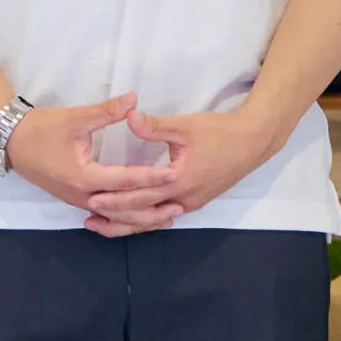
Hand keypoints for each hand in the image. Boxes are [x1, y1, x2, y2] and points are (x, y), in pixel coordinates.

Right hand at [3, 93, 177, 221]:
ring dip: (140, 218)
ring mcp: (78, 201)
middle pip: (123, 209)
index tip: (174, 173)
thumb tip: (134, 99)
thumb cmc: (43, 128)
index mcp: (84, 176)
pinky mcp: (75, 199)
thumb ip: (106, 111)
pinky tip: (138, 217)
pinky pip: (105, 214)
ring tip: (165, 218)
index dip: (151, 177)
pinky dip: (123, 218)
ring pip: (114, 217)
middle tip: (179, 206)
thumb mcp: (76, 118)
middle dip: (152, 209)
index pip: (125, 180)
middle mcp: (83, 195)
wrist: (12, 142)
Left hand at [80, 105, 287, 235]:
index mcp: (178, 181)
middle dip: (116, 216)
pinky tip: (135, 218)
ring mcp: (191, 203)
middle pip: (144, 214)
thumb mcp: (184, 126)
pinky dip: (147, 218)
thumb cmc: (219, 132)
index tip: (91, 199)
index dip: (115, 198)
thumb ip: (154, 125)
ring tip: (104, 224)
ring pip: (154, 220)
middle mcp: (183, 199)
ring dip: (130, 223)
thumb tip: (128, 116)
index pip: (140, 195)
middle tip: (88, 217)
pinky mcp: (196, 201)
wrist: (252, 142)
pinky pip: (165, 215)